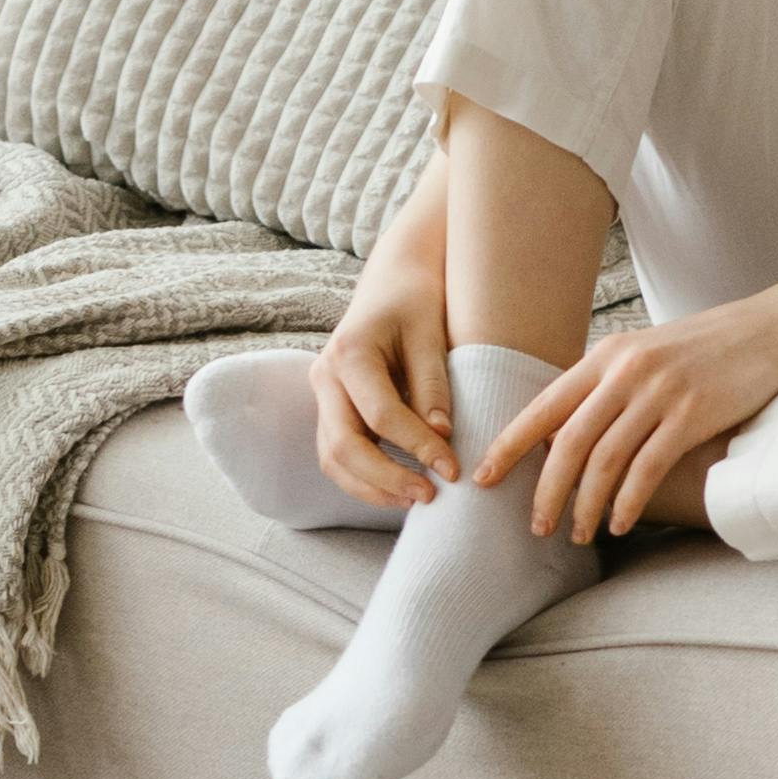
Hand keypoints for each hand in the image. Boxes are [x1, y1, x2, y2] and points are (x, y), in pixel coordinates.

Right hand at [312, 177, 457, 506]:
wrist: (393, 278)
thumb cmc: (416, 299)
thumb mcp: (430, 332)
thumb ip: (433, 384)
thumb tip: (441, 437)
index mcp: (349, 353)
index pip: (381, 416)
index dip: (418, 447)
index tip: (454, 470)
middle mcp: (325, 376)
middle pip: (343, 446)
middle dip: (386, 479)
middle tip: (430, 496)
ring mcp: (323, 393)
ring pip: (332, 458)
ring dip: (370, 486)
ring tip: (415, 500)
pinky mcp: (331, 407)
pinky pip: (337, 453)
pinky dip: (363, 477)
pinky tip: (399, 488)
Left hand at [475, 284, 777, 540]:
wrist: (771, 330)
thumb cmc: (707, 349)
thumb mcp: (646, 354)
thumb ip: (607, 384)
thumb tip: (567, 428)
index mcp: (606, 356)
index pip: (543, 406)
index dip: (509, 445)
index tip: (484, 477)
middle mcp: (625, 371)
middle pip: (568, 441)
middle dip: (545, 490)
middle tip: (536, 528)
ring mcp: (659, 393)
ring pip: (604, 461)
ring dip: (586, 505)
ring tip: (578, 535)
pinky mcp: (692, 414)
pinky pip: (647, 468)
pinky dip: (627, 502)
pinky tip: (618, 524)